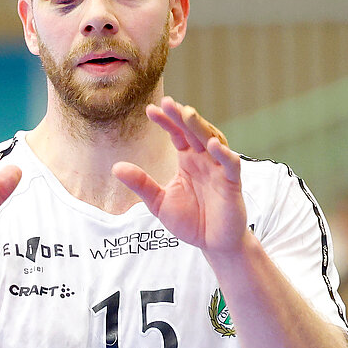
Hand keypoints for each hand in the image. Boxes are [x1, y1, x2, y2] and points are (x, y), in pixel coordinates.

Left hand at [113, 98, 247, 255]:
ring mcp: (220, 170)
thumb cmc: (190, 221)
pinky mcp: (233, 184)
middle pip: (194, 132)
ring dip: (202, 127)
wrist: (213, 244)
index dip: (166, 121)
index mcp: (188, 160)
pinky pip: (231, 165)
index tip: (151, 110)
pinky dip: (224, 154)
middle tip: (169, 103)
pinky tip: (212, 145)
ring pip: (213, 141)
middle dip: (182, 117)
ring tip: (188, 114)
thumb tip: (115, 167)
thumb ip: (141, 184)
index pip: (177, 134)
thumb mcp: (159, 203)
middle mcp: (204, 160)